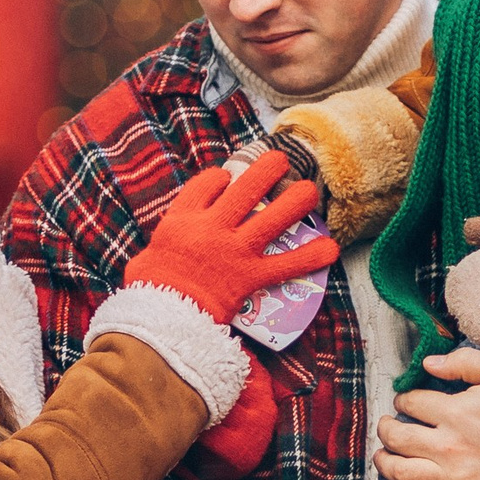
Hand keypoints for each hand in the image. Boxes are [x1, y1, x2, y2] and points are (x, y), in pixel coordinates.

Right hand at [124, 147, 337, 327]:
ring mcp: (235, 251)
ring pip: (273, 218)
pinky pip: (286, 264)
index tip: (228, 179)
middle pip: (246, 189)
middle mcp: (213, 227)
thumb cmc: (150, 289)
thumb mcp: (148, 253)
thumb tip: (176, 237)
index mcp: (185, 217)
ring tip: (309, 190)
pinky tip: (330, 248)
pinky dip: (310, 256)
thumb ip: (169, 239)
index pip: (209, 183)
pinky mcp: (250, 276)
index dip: (222, 177)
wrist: (160, 318)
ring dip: (295, 201)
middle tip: (281, 160)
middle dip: (267, 170)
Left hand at [376, 348, 479, 479]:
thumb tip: (428, 364)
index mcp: (458, 412)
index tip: (405, 402)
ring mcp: (455, 478)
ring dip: (384, 461)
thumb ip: (465, 362)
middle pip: (397, 437)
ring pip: (401, 472)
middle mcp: (450, 446)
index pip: (411, 404)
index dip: (403, 400)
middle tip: (388, 426)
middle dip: (386, 429)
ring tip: (383, 455)